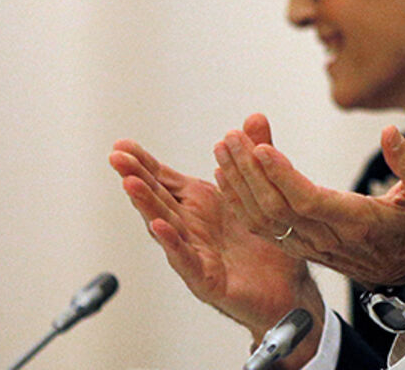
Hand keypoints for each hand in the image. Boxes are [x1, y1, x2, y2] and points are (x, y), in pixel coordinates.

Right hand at [109, 131, 322, 345]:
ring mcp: (195, 253)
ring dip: (146, 206)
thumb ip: (257, 154)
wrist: (288, 288)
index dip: (145, 163)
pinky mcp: (207, 280)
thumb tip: (255, 117)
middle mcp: (192, 227)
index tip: (122, 144)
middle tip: (116, 158)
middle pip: (158, 199)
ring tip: (130, 185)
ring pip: (165, 227)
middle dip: (136, 178)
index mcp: (200, 205)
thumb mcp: (265, 191)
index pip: (166, 181)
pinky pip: (186, 260)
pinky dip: (172, 244)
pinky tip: (159, 227)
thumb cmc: (268, 243)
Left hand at [213, 113, 404, 287]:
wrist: (404, 270)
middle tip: (232, 137)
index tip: (261, 148)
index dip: (282, 176)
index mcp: (356, 221)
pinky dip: (239, 202)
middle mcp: (326, 236)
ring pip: (263, 217)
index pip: (309, 200)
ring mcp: (309, 244)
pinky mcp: (299, 245)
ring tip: (223, 147)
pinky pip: (261, 226)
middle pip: (277, 206)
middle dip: (249, 171)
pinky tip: (225, 175)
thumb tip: (389, 132)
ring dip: (238, 183)